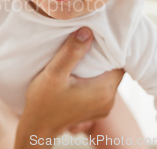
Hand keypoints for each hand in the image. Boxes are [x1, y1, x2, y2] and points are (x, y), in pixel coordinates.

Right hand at [15, 27, 124, 147]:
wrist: (37, 126)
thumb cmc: (43, 101)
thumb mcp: (53, 73)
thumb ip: (71, 52)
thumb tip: (87, 31)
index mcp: (103, 91)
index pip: (118, 62)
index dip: (109, 48)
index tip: (96, 38)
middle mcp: (109, 101)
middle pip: (114, 70)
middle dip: (103, 57)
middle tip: (87, 44)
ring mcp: (104, 108)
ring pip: (108, 79)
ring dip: (98, 68)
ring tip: (83, 57)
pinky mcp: (97, 110)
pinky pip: (102, 88)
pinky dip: (94, 79)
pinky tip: (81, 73)